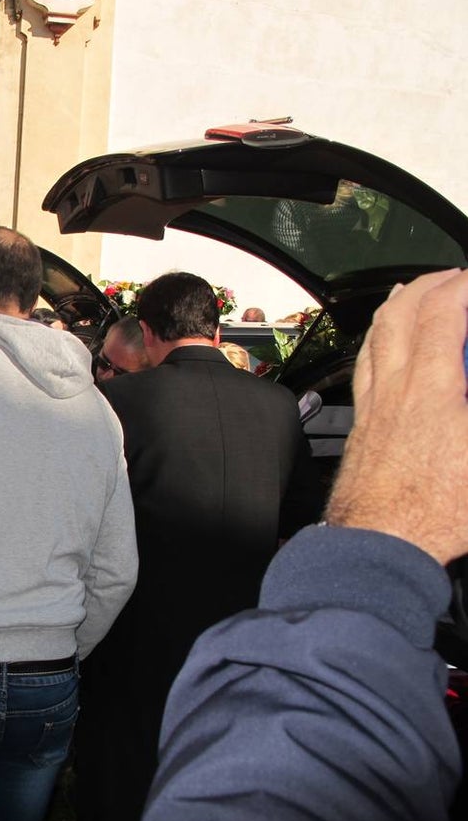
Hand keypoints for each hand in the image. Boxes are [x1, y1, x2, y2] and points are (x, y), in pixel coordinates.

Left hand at [325, 269, 467, 564]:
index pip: (442, 314)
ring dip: (396, 308)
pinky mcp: (362, 426)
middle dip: (426, 286)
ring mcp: (373, 405)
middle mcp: (395, 388)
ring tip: (413, 295)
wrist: (382, 542)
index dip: (460, 287)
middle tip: (451, 278)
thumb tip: (461, 383)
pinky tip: (384, 348)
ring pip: (375, 339)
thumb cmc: (437, 510)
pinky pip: (364, 367)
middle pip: (399, 316)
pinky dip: (377, 342)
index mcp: (432, 389)